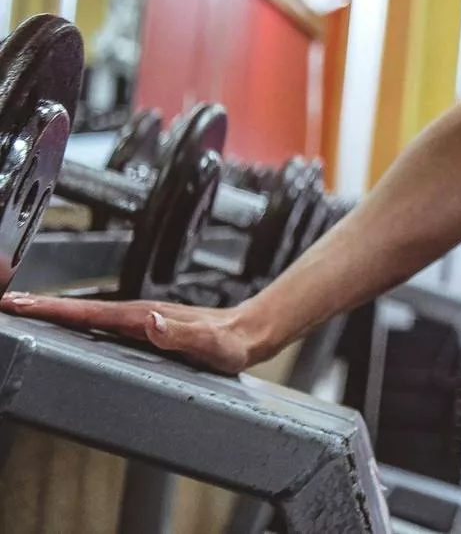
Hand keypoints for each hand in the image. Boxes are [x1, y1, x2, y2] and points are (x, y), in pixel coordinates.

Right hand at [0, 291, 272, 374]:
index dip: (53, 310)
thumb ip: (182, 333)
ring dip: (54, 313)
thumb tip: (152, 322)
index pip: (89, 314)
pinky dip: (76, 321)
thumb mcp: (209, 343)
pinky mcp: (145, 328)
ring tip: (22, 313)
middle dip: (41, 307)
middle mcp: (138, 315)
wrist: (248, 334)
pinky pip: (102, 323)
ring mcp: (140, 320)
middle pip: (80, 311)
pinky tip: (64, 327)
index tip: (20, 305)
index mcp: (144, 318)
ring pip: (88, 316)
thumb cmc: (230, 343)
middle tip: (5, 305)